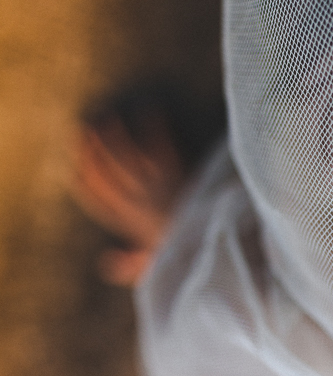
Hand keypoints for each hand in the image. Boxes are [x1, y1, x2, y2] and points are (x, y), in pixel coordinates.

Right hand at [71, 113, 183, 285]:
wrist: (216, 242)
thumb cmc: (187, 253)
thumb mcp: (155, 262)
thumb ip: (131, 263)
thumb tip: (106, 264)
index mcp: (131, 223)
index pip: (97, 201)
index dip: (82, 182)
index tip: (73, 166)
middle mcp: (139, 204)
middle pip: (107, 175)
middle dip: (92, 152)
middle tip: (83, 131)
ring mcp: (158, 188)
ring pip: (127, 160)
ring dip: (115, 139)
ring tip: (107, 120)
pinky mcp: (179, 177)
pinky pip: (162, 149)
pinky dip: (155, 128)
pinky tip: (151, 111)